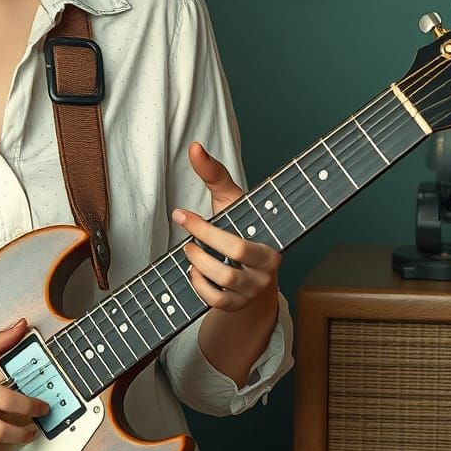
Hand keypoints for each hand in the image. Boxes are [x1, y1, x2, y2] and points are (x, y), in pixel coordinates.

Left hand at [171, 142, 280, 313]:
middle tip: (186, 237)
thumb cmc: (239, 226)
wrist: (249, 268)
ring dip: (199, 264)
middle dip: (202, 244)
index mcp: (270, 241)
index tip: (180, 214)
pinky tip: (194, 271)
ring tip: (190, 252)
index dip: (205, 229)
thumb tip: (194, 146)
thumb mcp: (229, 200)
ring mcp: (254, 288)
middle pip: (232, 260)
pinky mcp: (238, 304)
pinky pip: (216, 301)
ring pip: (224, 281)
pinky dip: (199, 285)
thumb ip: (213, 174)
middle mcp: (267, 267)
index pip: (238, 240)